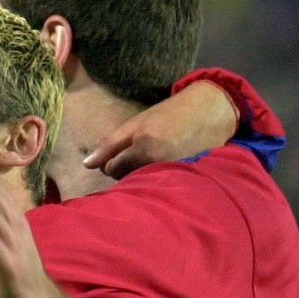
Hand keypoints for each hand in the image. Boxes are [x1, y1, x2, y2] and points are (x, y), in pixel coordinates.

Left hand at [83, 80, 236, 177]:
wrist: (212, 111)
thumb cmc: (169, 114)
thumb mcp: (136, 123)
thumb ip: (110, 144)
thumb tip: (86, 164)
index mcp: (143, 150)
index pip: (111, 169)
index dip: (112, 160)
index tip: (123, 150)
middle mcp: (157, 166)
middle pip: (124, 179)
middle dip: (126, 169)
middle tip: (140, 151)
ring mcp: (172, 175)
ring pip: (141, 184)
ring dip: (141, 174)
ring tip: (154, 157)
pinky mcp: (185, 181)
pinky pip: (159, 186)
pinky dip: (157, 179)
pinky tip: (165, 166)